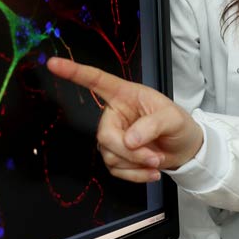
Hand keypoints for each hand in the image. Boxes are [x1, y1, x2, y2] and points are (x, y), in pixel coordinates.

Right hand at [46, 56, 202, 181]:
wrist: (185, 149)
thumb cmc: (178, 125)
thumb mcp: (174, 119)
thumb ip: (152, 125)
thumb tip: (129, 140)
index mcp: (126, 95)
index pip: (97, 81)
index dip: (75, 72)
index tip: (53, 63)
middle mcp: (115, 114)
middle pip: (105, 135)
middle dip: (129, 151)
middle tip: (154, 157)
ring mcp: (113, 136)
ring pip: (110, 155)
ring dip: (136, 164)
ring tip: (157, 160)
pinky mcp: (115, 156)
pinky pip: (116, 170)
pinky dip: (136, 175)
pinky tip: (152, 172)